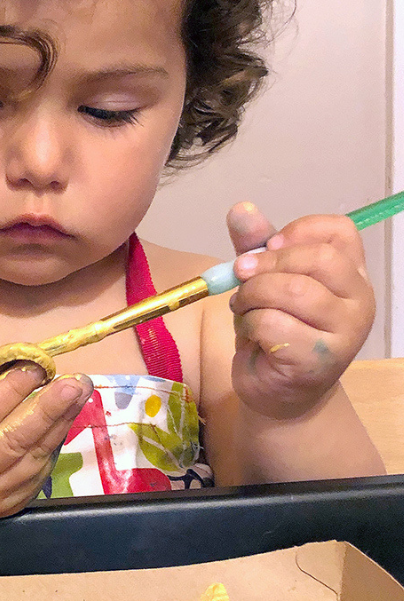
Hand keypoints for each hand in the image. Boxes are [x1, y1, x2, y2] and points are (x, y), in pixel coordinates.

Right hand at [0, 358, 92, 516]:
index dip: (15, 387)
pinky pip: (38, 472)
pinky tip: (64, 419)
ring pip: (31, 457)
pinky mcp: (6, 507)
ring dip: (60, 423)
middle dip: (48, 408)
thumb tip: (31, 358)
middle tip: (75, 383)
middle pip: (11, 439)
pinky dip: (54, 443)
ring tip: (80, 393)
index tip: (40, 365)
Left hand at [227, 202, 374, 419]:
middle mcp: (359, 300)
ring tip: (242, 307)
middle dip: (267, 263)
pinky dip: (249, 324)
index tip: (268, 246)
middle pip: (318, 259)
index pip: (340, 232)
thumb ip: (255, 246)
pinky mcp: (319, 359)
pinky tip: (250, 334)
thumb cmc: (275, 331)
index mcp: (351, 274)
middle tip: (241, 275)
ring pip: (294, 291)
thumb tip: (240, 208)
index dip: (297, 231)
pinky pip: (274, 324)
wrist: (277, 391)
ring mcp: (345, 332)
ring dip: (252, 295)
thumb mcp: (264, 282)